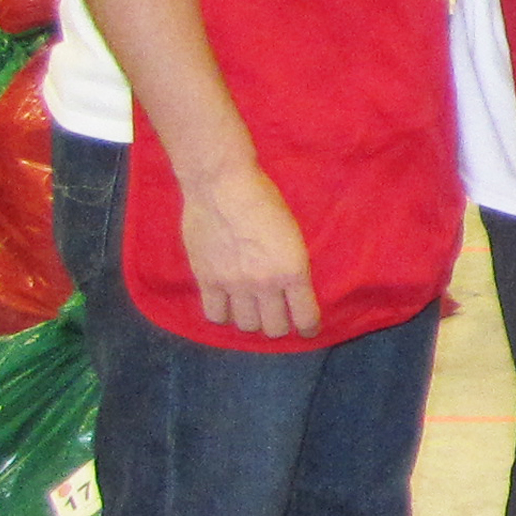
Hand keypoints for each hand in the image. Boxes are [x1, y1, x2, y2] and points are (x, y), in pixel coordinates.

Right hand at [180, 160, 319, 338]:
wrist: (222, 185)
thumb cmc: (264, 200)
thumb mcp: (293, 235)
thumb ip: (292, 266)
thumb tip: (292, 288)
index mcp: (293, 271)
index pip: (305, 317)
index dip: (309, 328)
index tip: (308, 329)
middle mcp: (265, 284)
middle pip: (274, 328)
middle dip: (279, 326)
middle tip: (277, 318)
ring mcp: (233, 284)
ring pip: (246, 325)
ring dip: (251, 321)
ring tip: (251, 311)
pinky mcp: (206, 280)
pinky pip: (215, 314)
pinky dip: (224, 315)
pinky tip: (227, 307)